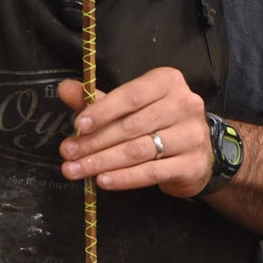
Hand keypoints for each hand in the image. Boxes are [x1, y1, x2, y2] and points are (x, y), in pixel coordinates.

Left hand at [57, 67, 213, 197]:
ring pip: (139, 150)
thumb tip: (65, 88)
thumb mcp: (130, 106)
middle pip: (131, 126)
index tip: (77, 126)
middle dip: (95, 142)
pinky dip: (124, 178)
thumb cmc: (159, 123)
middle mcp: (184, 104)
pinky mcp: (193, 164)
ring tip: (77, 170)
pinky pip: (152, 172)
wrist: (197, 152)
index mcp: (167, 82)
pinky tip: (103, 180)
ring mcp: (192, 135)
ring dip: (103, 162)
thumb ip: (98, 99)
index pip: (131, 95)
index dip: (102, 111)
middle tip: (68, 153)